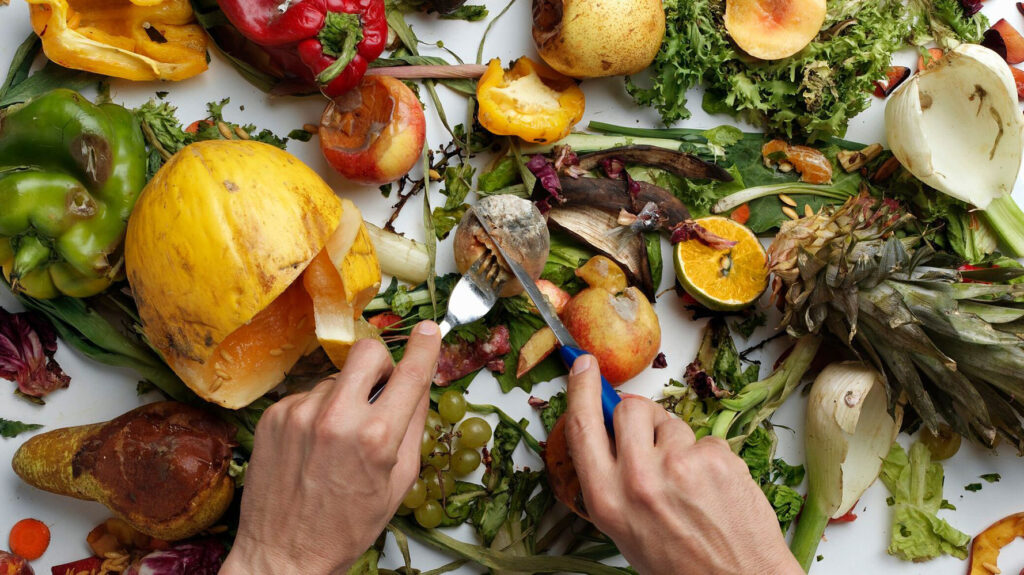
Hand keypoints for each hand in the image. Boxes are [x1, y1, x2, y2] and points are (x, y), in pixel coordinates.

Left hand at [220, 321, 440, 574]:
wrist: (283, 554)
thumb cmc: (346, 526)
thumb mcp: (399, 481)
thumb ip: (412, 425)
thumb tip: (420, 381)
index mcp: (376, 438)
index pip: (410, 372)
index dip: (426, 347)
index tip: (431, 331)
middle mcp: (335, 418)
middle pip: (367, 351)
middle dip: (380, 364)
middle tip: (379, 390)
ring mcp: (299, 413)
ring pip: (335, 378)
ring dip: (344, 397)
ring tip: (336, 440)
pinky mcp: (273, 416)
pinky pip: (307, 396)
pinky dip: (316, 412)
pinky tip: (312, 446)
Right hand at [564, 355, 801, 574]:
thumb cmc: (680, 565)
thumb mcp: (624, 528)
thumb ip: (611, 479)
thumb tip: (610, 430)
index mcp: (608, 499)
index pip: (583, 426)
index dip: (581, 388)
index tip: (584, 364)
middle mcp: (639, 479)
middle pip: (630, 409)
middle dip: (639, 415)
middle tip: (649, 439)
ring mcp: (680, 464)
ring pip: (670, 422)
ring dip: (676, 441)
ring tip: (688, 484)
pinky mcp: (716, 458)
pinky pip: (703, 438)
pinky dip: (706, 458)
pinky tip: (712, 490)